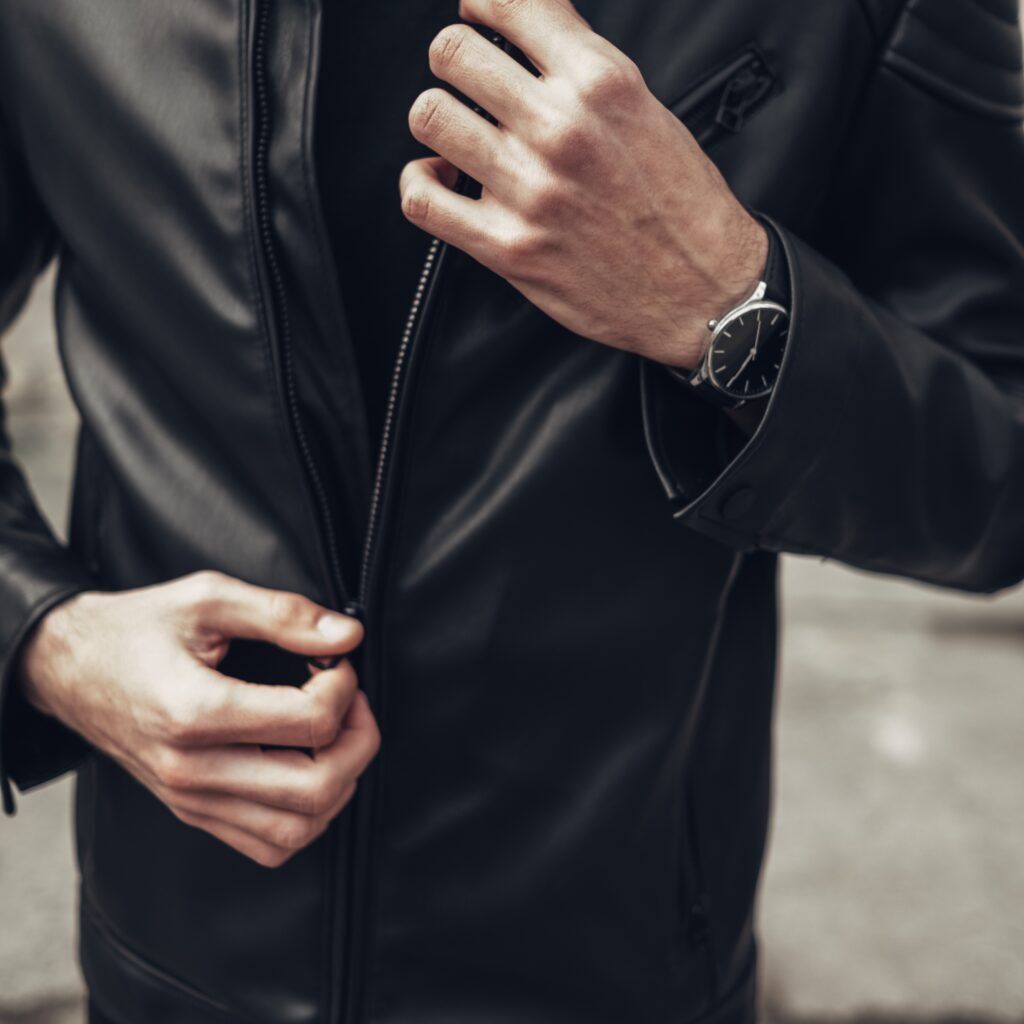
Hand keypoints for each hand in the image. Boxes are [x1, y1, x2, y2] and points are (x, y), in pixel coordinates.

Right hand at [17, 571, 379, 867]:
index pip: (310, 722)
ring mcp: (191, 799)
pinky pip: (270, 845)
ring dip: (340, 782)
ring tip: (334, 734)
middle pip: (316, 789)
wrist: (69, 668)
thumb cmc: (138, 629)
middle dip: (358, 741)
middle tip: (351, 701)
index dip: (344, 685)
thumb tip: (349, 635)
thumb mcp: (208, 598)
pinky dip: (308, 816)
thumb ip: (283, 614)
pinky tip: (308, 767)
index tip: (334, 658)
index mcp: (194, 712)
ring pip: (298, 829)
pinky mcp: (193, 812)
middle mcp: (192, 770)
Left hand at [400, 0, 767, 369]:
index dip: (480, 3)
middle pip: (452, 53)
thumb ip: (585, 66)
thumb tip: (532, 28)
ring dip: (437, 119)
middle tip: (468, 81)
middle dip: (453, 60)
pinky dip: (420, 183)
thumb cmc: (683, 205)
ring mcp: (529, 190)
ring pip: (429, 117)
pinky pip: (422, 199)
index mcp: (601, 82)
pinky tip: (442, 180)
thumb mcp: (647, 108)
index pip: (508, 3)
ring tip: (457, 133)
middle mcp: (560, 129)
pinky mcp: (508, 247)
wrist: (704, 290)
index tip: (476, 14)